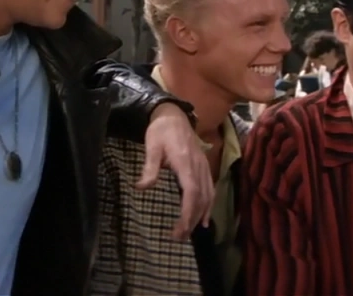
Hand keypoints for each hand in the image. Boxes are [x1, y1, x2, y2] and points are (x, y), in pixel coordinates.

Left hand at [136, 103, 213, 239]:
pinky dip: (208, 206)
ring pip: (208, 196)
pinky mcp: (204, 168)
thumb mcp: (151, 147)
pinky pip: (210, 190)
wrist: (174, 115)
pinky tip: (204, 219)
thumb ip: (149, 168)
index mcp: (185, 163)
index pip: (191, 193)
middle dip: (191, 220)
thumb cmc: (160, 131)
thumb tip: (142, 188)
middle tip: (178, 238)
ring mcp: (204, 167)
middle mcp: (198, 167)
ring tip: (189, 232)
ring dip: (200, 216)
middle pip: (201, 198)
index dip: (188, 213)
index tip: (180, 229)